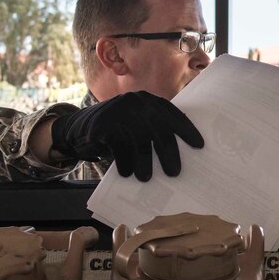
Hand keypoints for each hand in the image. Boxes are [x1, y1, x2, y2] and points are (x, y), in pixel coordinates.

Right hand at [50, 91, 203, 180]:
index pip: (173, 114)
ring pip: (140, 140)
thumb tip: (180, 156)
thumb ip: (154, 131)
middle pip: (159, 129)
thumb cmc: (116, 131)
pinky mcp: (103, 124)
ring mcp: (119, 110)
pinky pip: (120, 146)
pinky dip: (125, 163)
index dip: (187, 129)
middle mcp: (136, 102)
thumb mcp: (136, 126)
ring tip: (147, 178)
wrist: (79, 128)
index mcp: (149, 101)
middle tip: (175, 173)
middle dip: (169, 152)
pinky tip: (127, 174)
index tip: (199, 145)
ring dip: (145, 163)